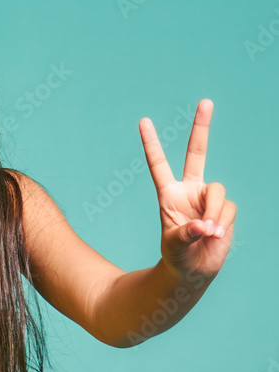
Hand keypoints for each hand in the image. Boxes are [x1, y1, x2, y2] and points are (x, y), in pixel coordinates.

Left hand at [139, 99, 235, 281]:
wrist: (194, 270)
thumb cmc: (177, 256)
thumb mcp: (173, 246)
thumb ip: (186, 234)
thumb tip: (204, 225)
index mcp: (169, 194)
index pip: (159, 164)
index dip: (152, 143)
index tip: (143, 120)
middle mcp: (190, 190)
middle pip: (197, 153)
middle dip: (202, 127)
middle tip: (206, 101)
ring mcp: (208, 198)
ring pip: (218, 191)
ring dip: (214, 213)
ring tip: (208, 233)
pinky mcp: (225, 210)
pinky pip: (228, 209)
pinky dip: (222, 222)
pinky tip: (215, 236)